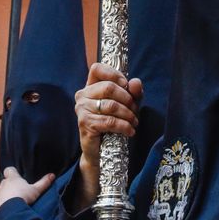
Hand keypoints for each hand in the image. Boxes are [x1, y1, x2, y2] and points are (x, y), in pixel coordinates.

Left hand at [0, 166, 55, 211]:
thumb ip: (44, 183)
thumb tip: (52, 175)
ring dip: (5, 195)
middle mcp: (3, 184)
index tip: (16, 176)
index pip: (9, 170)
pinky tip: (8, 210)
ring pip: (1, 192)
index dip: (12, 172)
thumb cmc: (24, 197)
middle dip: (10, 186)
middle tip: (18, 192)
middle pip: (5, 182)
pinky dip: (1, 204)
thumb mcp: (36, 190)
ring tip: (13, 203)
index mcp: (13, 178)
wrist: (11, 212)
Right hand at [71, 63, 142, 210]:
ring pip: (111, 105)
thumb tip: (136, 83)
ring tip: (134, 122)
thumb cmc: (113, 124)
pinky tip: (130, 131)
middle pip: (108, 87)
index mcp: (90, 86)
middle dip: (127, 99)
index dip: (114, 73)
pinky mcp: (85, 124)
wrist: (101, 151)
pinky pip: (110, 121)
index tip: (126, 85)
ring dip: (128, 114)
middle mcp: (82, 95)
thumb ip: (133, 92)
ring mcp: (82, 110)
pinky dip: (124, 126)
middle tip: (135, 110)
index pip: (97, 68)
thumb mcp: (127, 104)